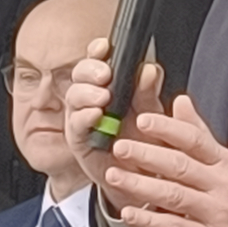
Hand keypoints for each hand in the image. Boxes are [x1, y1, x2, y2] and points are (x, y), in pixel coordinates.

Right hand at [65, 37, 164, 210]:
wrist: (140, 180)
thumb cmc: (145, 142)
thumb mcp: (152, 113)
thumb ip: (149, 92)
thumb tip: (150, 69)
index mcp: (110, 85)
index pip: (98, 61)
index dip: (98, 51)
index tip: (104, 46)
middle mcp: (92, 98)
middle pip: (81, 74)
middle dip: (91, 69)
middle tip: (104, 73)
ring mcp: (83, 118)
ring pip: (74, 96)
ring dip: (87, 92)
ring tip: (103, 96)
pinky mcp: (79, 141)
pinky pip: (76, 125)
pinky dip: (85, 118)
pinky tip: (95, 115)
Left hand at [103, 94, 227, 226]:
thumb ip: (200, 133)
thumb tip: (180, 102)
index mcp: (226, 163)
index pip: (195, 140)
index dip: (168, 129)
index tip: (143, 120)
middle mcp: (221, 185)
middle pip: (180, 166)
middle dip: (146, 155)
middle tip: (120, 146)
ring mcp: (215, 213)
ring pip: (173, 195)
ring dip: (140, 185)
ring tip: (116, 176)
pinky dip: (149, 220)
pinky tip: (129, 213)